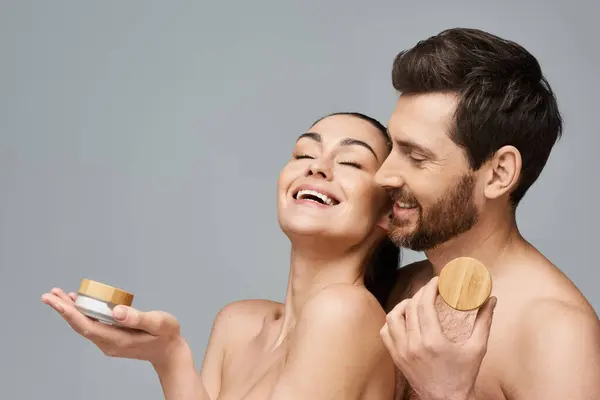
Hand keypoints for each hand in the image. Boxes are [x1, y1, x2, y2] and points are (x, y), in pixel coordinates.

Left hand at [41, 287, 186, 367]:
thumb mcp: (158, 323)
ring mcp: (109, 342)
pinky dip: (82, 314)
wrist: (170, 352)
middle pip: (80, 325)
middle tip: (49, 294)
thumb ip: (138, 317)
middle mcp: (108, 343)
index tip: (56, 301)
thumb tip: (116, 311)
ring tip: (59, 295)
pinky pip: (92, 325)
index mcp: (117, 339)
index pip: (86, 326)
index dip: (69, 313)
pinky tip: (79, 304)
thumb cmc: (166, 335)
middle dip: (63, 309)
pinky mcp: (112, 338)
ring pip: (84, 325)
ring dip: (71, 311)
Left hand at [380, 277, 496, 399]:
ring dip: (403, 305)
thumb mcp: (477, 348)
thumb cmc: (463, 376)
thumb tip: (492, 300)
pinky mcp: (396, 357)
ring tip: (415, 302)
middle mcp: (414, 345)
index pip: (425, 305)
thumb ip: (484, 322)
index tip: (437, 280)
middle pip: (410, 307)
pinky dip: (392, 322)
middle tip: (431, 287)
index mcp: (434, 341)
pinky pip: (385, 332)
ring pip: (393, 317)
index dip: (430, 288)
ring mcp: (402, 352)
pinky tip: (403, 319)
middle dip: (420, 292)